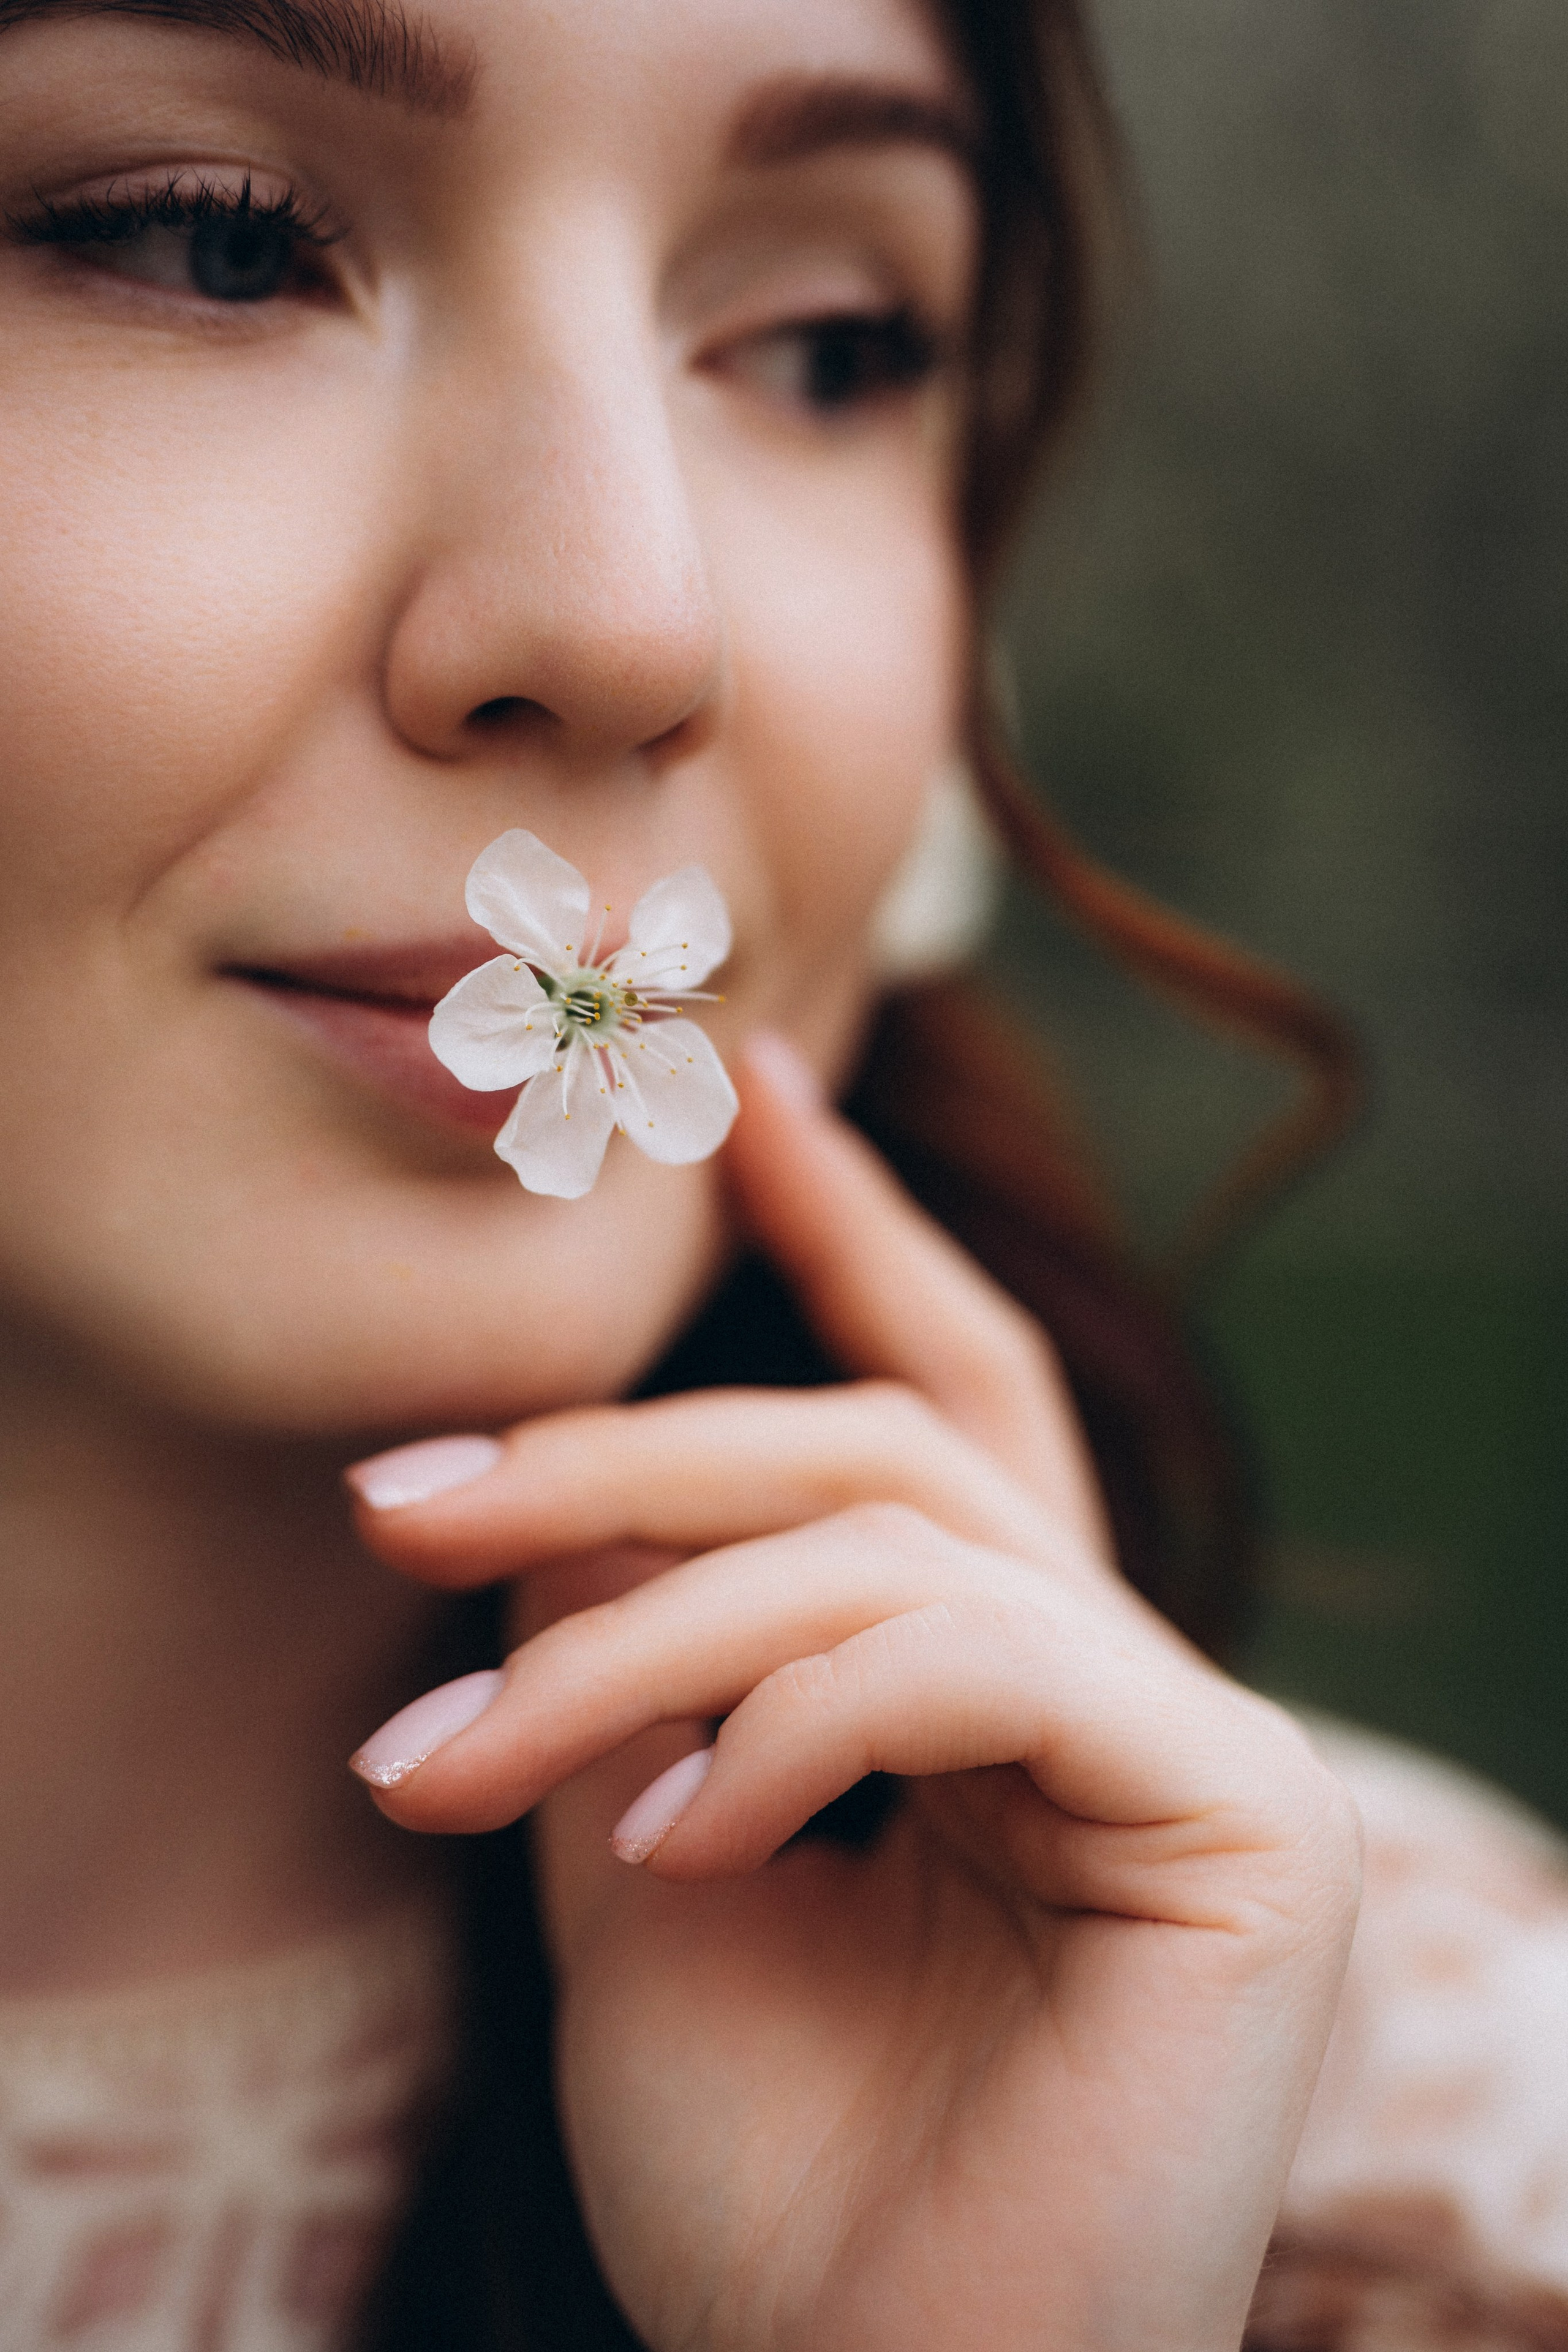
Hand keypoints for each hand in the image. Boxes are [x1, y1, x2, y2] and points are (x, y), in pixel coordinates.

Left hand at [348, 1036, 1360, 2351]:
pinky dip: (794, 1718)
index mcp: (1006, 1702)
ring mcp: (1204, 1746)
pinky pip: (984, 1653)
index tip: (748, 1100)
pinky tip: (675, 1837)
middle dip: (631, 1454)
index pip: (944, 1413)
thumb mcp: (642, 1863)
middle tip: (405, 1503)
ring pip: (895, 1544)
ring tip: (476, 1757)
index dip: (857, 1236)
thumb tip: (556, 1486)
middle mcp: (1123, 1692)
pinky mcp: (1247, 1816)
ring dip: (648, 1625)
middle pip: (879, 1454)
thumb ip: (631, 1661)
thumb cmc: (764, 2190)